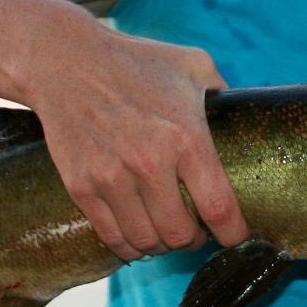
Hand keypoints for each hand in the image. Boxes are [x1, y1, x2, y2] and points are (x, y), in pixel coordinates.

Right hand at [21, 18, 248, 260]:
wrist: (65, 61)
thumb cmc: (135, 62)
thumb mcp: (192, 65)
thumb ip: (222, 92)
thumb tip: (241, 117)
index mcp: (185, 137)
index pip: (220, 208)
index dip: (234, 233)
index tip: (235, 235)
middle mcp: (149, 162)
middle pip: (182, 235)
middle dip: (196, 240)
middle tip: (196, 230)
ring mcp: (111, 177)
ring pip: (147, 242)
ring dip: (162, 245)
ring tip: (166, 231)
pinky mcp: (81, 186)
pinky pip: (111, 237)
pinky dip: (129, 245)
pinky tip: (137, 234)